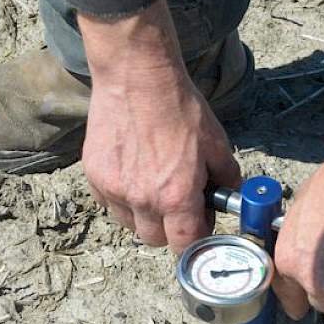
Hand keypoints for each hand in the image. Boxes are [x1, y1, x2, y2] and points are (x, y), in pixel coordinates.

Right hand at [78, 0, 240, 252]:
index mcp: (177, 196)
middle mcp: (143, 200)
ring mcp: (115, 190)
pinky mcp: (95, 177)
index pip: (185, 244)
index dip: (195, 238)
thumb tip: (228, 195)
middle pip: (155, 240)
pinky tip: (132, 173)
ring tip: (152, 187)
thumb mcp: (216, 143)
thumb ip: (226, 177)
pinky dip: (121, 197)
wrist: (137, 78)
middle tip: (177, 204)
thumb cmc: (178, 108)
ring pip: (130, 224)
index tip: (198, 225)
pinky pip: (109, 204)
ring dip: (143, 216)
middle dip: (169, 228)